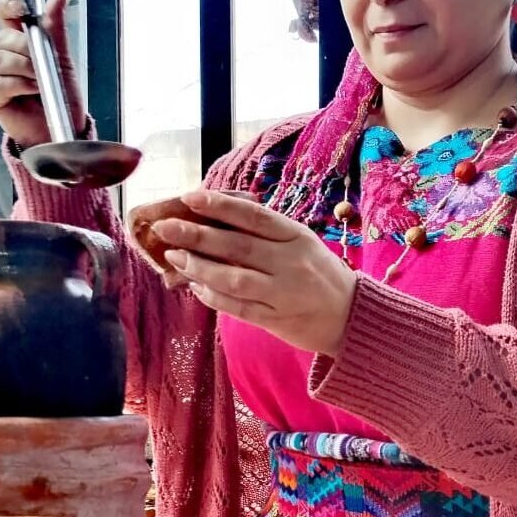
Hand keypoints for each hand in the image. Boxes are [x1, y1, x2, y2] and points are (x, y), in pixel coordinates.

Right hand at [0, 0, 87, 148]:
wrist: (64, 130)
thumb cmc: (61, 95)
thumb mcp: (63, 58)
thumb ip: (56, 27)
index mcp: (21, 41)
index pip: (5, 12)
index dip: (8, 5)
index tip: (20, 9)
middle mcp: (5, 56)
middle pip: (2, 37)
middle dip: (24, 46)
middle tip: (42, 62)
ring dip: (24, 67)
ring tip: (41, 80)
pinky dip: (18, 84)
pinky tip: (32, 90)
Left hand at [151, 190, 356, 356]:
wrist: (351, 315)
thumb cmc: (319, 272)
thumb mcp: (301, 242)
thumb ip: (265, 232)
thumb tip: (215, 216)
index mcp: (296, 236)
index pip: (253, 216)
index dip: (220, 206)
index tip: (189, 197)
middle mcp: (289, 262)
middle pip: (237, 246)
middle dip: (196, 235)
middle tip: (165, 227)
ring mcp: (282, 292)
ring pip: (233, 278)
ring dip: (199, 267)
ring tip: (174, 256)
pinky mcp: (275, 318)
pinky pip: (237, 307)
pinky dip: (212, 296)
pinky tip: (194, 286)